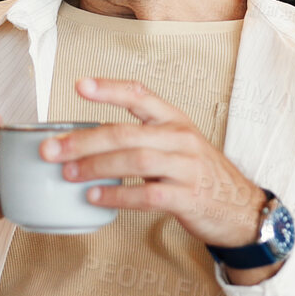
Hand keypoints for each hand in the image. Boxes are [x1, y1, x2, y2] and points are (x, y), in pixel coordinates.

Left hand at [41, 78, 265, 249]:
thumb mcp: (176, 147)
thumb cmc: (200, 176)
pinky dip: (118, 196)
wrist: (243, 209)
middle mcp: (181, 138)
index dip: (109, 89)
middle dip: (84, 140)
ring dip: (96, 167)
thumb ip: (140, 140)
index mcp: (174, 121)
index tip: (79, 86)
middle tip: (52, 149)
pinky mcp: (189, 197)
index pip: (140, 95)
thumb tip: (87, 142)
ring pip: (134, 160)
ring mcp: (186, 167)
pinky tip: (96, 198)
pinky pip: (148, 194)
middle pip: (125, 132)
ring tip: (68, 174)